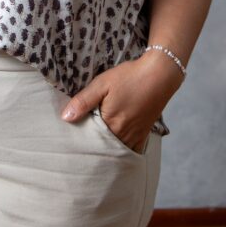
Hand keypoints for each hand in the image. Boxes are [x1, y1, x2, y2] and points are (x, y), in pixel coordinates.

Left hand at [60, 52, 181, 152]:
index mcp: (110, 123)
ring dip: (106, 151)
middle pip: (103, 149)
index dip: (79, 140)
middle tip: (79, 148)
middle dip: (91, 149)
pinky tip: (115, 150)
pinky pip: (132, 150)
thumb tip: (65, 117)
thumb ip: (83, 101)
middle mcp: (123, 134)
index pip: (89, 140)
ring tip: (93, 149)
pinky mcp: (144, 133)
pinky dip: (122, 152)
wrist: (160, 74)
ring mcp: (135, 135)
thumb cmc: (129, 77)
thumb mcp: (102, 84)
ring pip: (117, 151)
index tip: (70, 140)